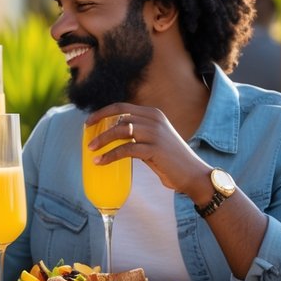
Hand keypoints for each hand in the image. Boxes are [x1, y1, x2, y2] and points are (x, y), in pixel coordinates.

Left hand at [85, 103, 209, 198]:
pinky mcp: (154, 149)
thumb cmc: (170, 159)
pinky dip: (110, 155)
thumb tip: (112, 132)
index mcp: (153, 114)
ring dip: (103, 141)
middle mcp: (154, 120)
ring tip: (92, 151)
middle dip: (100, 127)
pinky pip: (126, 150)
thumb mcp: (154, 139)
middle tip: (88, 140)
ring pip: (120, 131)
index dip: (102, 113)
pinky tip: (101, 161)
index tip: (89, 122)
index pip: (122, 107)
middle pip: (119, 118)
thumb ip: (137, 132)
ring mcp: (155, 133)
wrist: (193, 174)